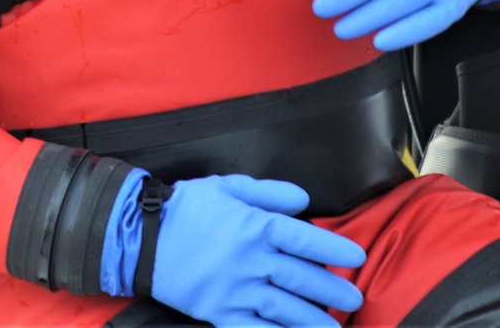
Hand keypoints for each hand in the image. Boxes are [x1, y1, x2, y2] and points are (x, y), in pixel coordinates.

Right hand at [152, 174, 364, 326]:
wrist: (143, 237)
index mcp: (253, 225)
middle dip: (332, 290)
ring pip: (286, 310)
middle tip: (354, 298)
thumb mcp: (227, 186)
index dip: (333, 247)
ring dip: (315, 321)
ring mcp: (236, 290)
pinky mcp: (221, 314)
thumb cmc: (187, 206)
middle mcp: (250, 260)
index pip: (303, 237)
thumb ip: (269, 192)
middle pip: (301, 277)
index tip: (356, 256)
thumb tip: (303, 201)